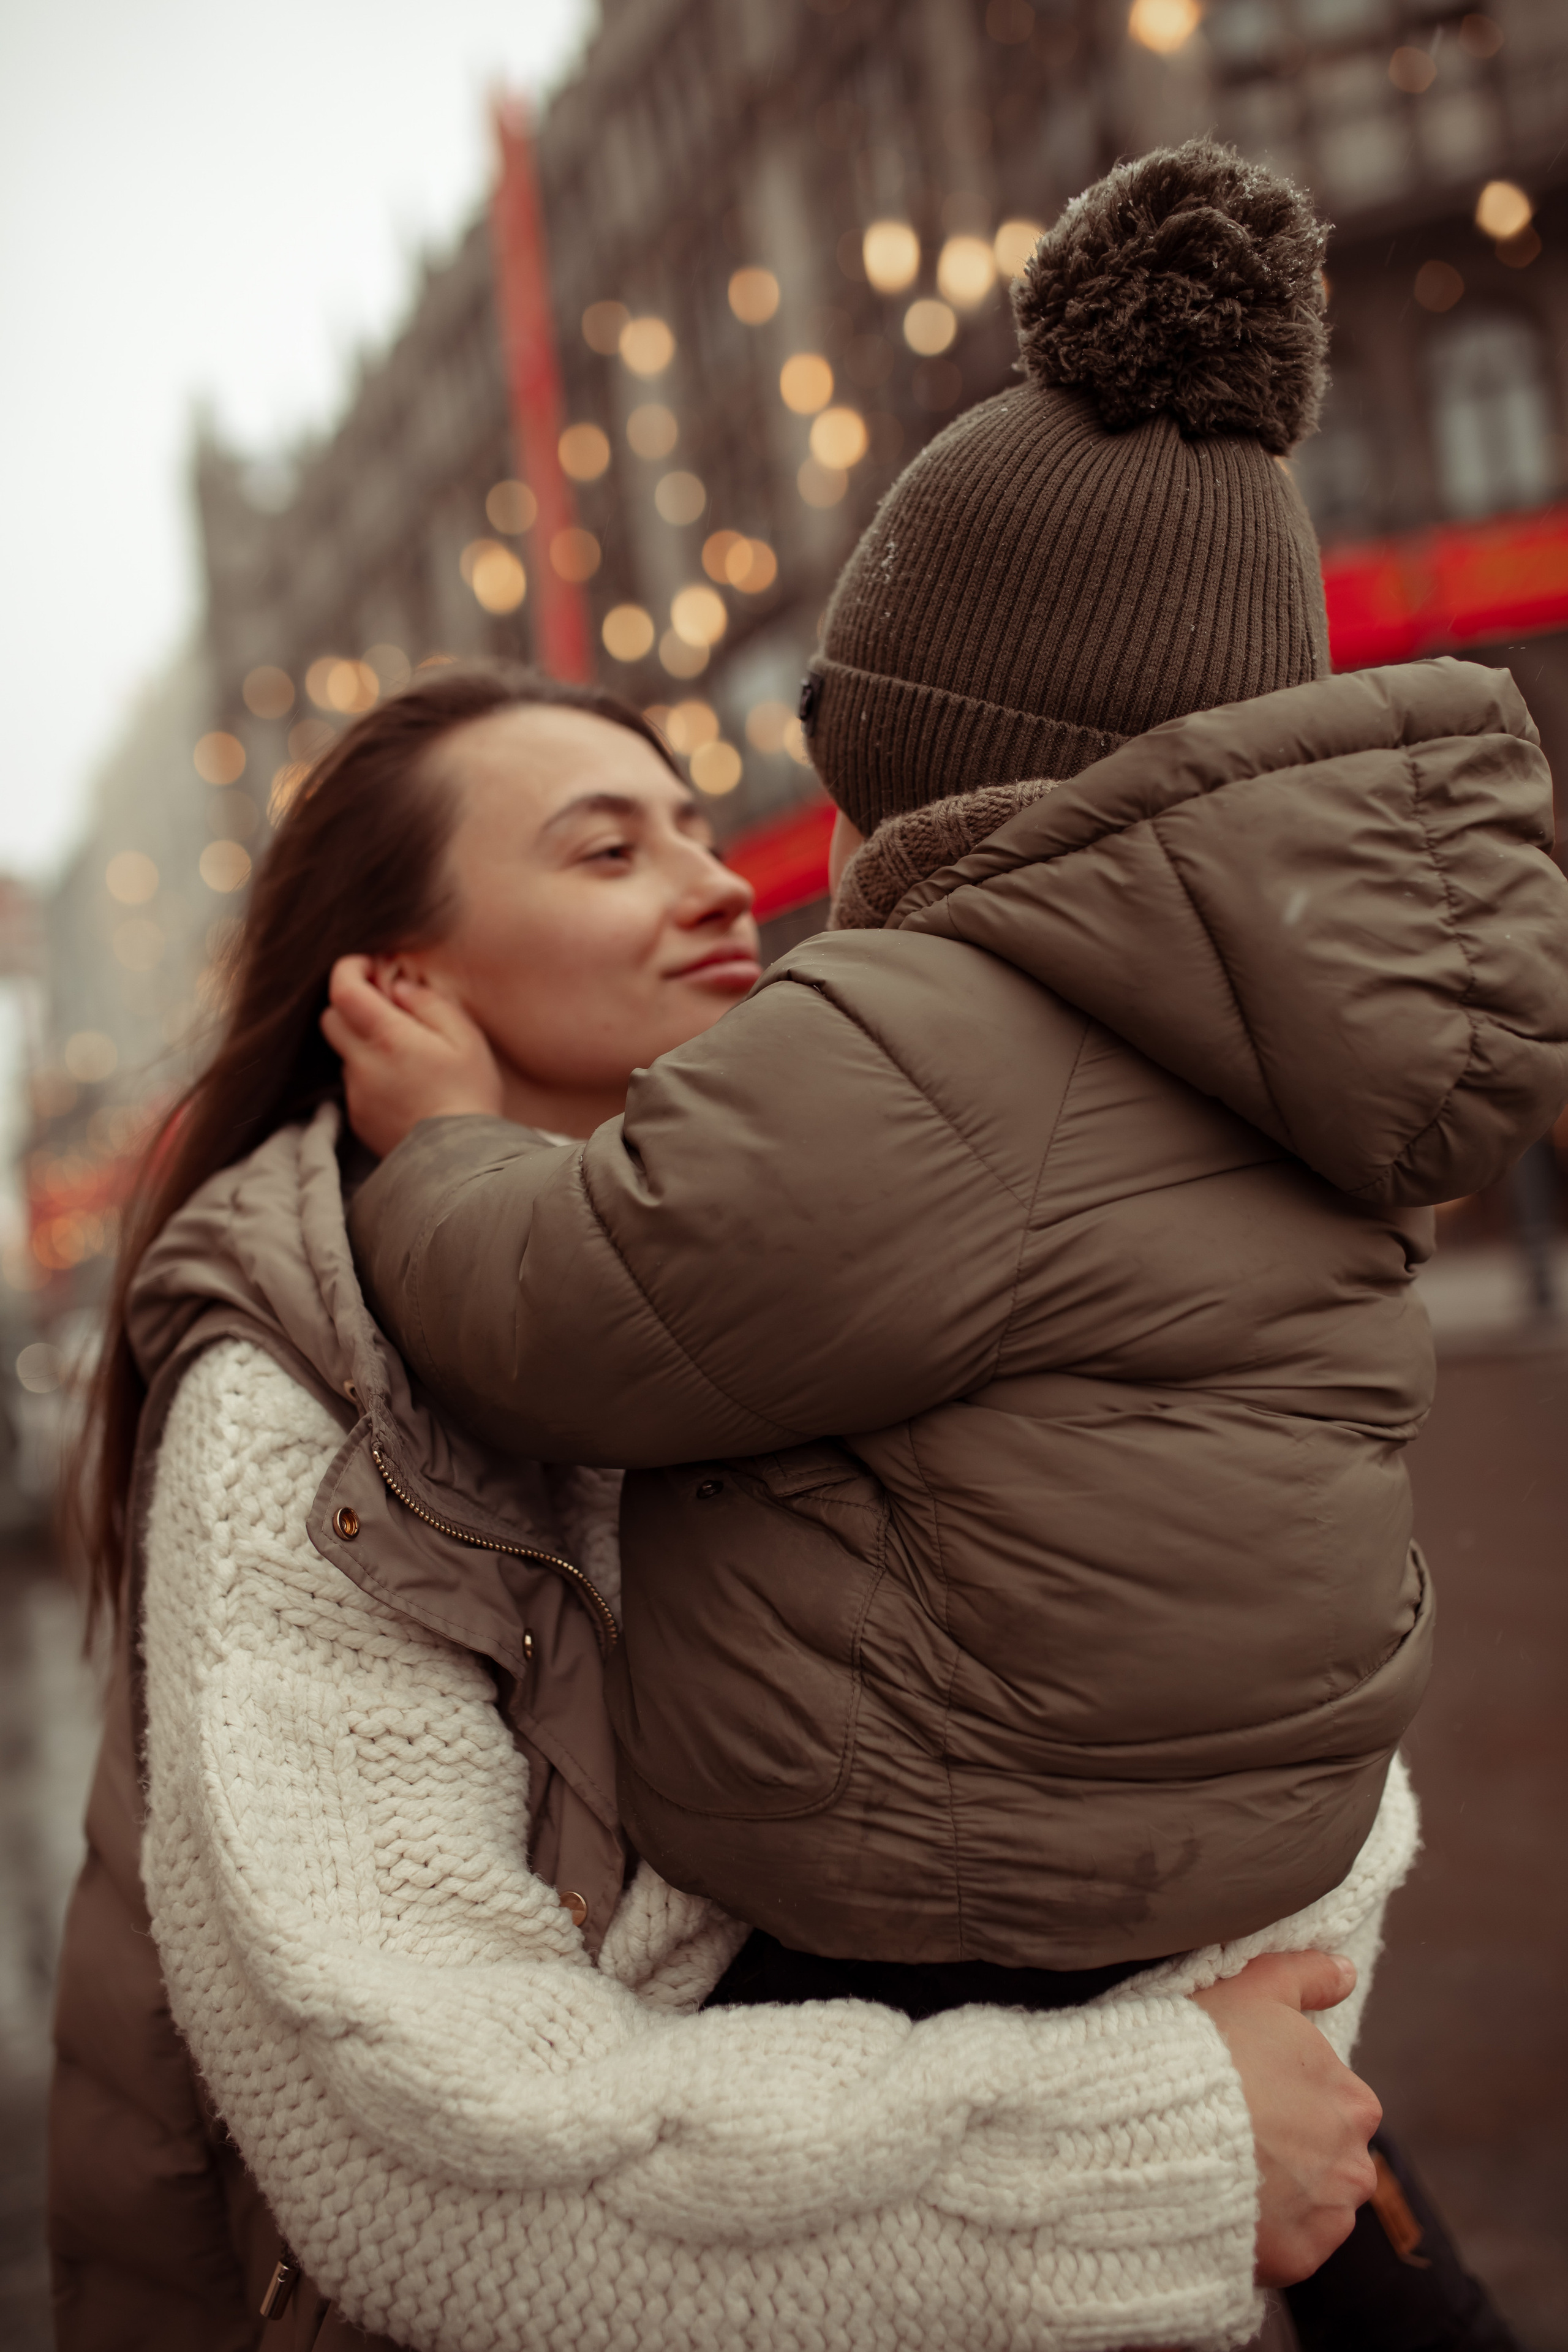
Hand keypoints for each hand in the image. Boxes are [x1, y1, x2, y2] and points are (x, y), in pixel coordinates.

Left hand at [321, 956, 504, 1159]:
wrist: (461, 1162)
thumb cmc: (470, 1095)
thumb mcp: (466, 1039)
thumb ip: (429, 1004)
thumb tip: (398, 989)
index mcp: (388, 1038)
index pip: (343, 990)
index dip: (350, 969)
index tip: (370, 966)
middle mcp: (362, 1064)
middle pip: (331, 1018)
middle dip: (352, 1005)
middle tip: (386, 1006)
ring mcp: (356, 1094)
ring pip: (345, 1052)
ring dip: (365, 1043)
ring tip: (406, 1055)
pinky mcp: (357, 1118)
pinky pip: (355, 1084)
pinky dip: (371, 1075)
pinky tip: (405, 1086)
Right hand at [1192, 1950, 1379, 2286]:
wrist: (1159, 2127)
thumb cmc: (1204, 2048)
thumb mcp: (1253, 1987)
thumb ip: (1307, 1974)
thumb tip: (1346, 1970)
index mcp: (1353, 2100)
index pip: (1331, 2103)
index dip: (1285, 2095)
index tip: (1245, 2092)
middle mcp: (1355, 2162)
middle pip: (1328, 2158)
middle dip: (1291, 2149)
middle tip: (1233, 2133)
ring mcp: (1327, 2216)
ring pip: (1313, 2205)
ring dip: (1281, 2194)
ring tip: (1224, 2171)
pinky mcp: (1298, 2259)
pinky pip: (1289, 2248)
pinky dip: (1266, 2233)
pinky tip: (1226, 2207)